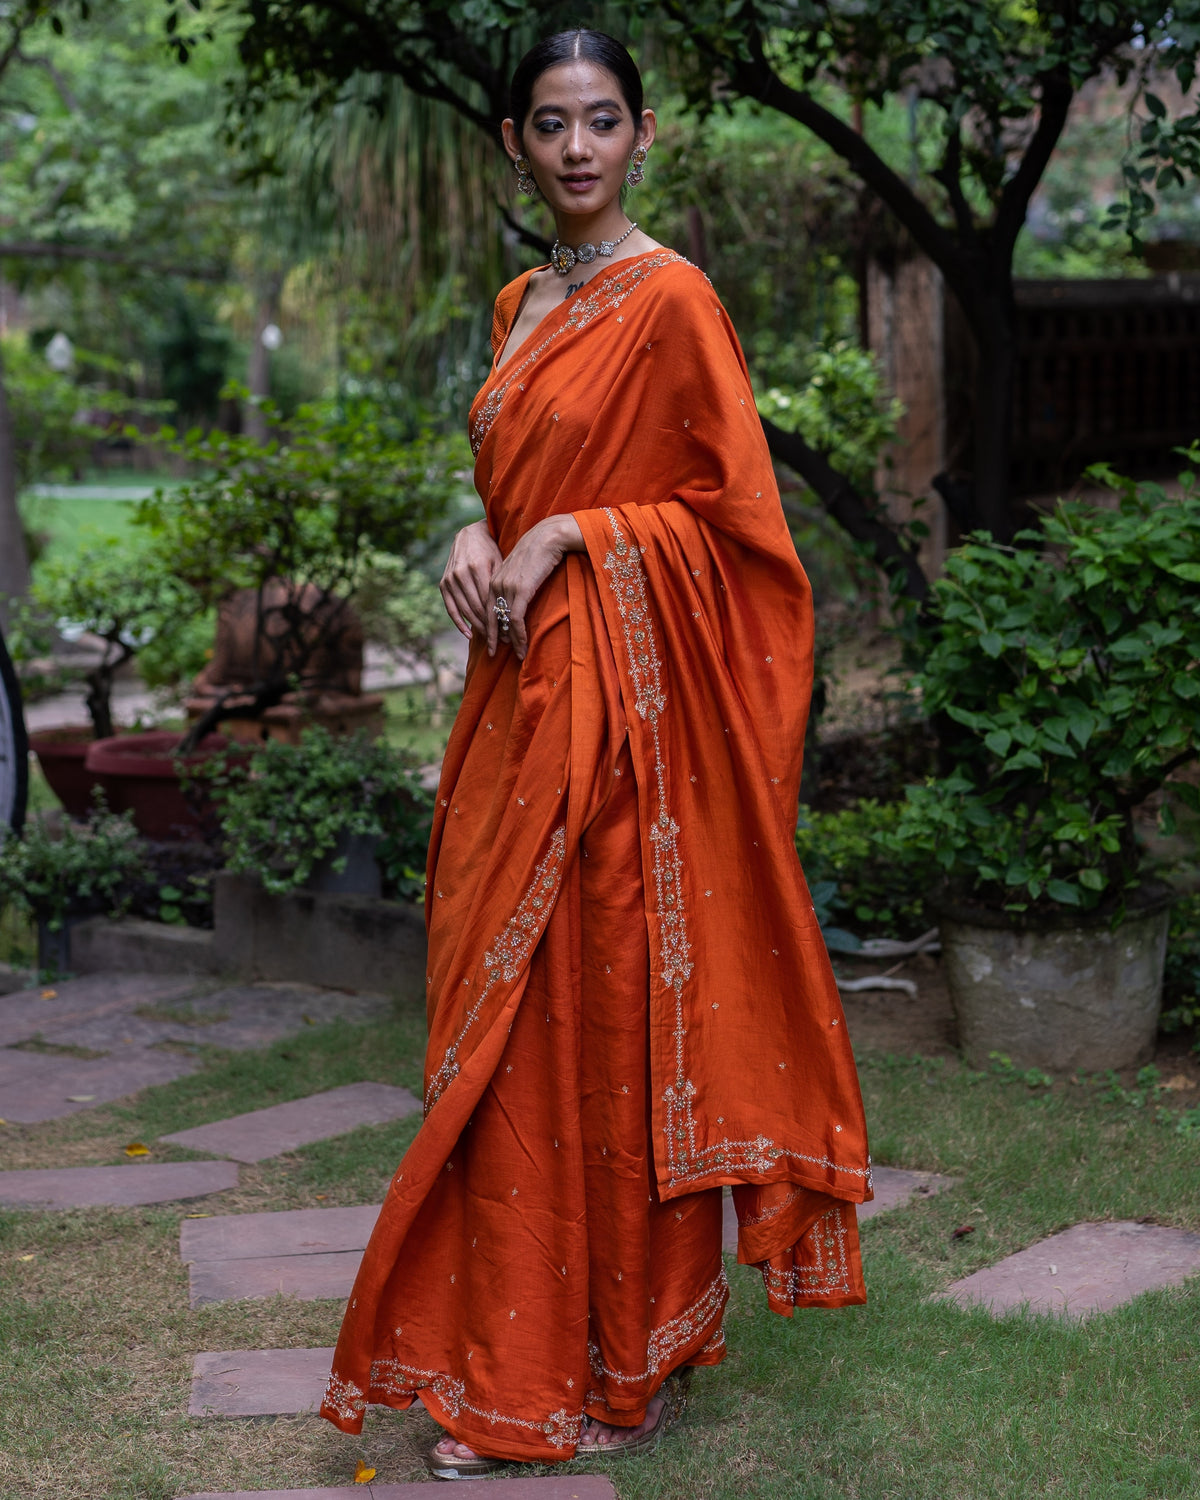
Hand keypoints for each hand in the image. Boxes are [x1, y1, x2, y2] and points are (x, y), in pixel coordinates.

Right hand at [439, 519, 502, 637]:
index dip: (497, 618)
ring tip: (488, 637)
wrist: (470, 535)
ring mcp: (450, 579)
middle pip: (476, 607)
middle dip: (488, 625)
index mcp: (477, 567)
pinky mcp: (443, 583)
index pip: (488, 600)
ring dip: (476, 626)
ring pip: (464, 610)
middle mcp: (461, 573)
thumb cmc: (491, 550)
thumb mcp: (500, 562)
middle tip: (499, 638)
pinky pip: (451, 608)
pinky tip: (469, 634)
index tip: (507, 630)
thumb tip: (509, 610)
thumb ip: (500, 583)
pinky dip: (459, 623)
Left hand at [487, 514, 583, 660]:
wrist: (548, 537)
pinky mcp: (520, 591)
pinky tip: (523, 646)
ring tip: (518, 654)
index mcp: (494, 579)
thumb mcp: (521, 569)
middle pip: (491, 618)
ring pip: (504, 622)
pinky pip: (516, 619)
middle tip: (494, 654)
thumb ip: (515, 583)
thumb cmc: (539, 552)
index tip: (493, 641)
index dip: (489, 626)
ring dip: (511, 641)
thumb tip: (518, 597)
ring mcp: (507, 588)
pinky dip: (519, 635)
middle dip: (492, 638)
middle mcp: (497, 584)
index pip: (487, 608)